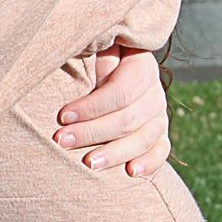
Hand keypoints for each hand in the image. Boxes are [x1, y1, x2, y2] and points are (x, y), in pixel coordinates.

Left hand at [55, 45, 170, 177]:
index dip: (92, 106)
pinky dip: (149, 163)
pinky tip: (131, 173)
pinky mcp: (158, 135)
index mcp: (140, 66)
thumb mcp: (92, 48)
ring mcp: (158, 116)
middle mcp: (154, 92)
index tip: (62, 116)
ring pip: (144, 138)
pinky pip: (160, 150)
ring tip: (88, 164)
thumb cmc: (91, 59)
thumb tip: (74, 53)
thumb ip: (90, 52)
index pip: (121, 91)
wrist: (110, 71)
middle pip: (129, 118)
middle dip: (92, 132)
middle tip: (62, 141)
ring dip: (115, 153)